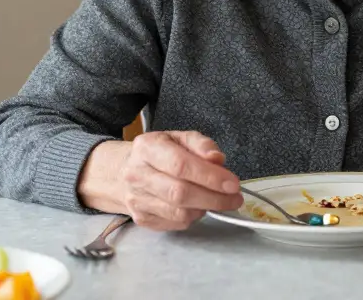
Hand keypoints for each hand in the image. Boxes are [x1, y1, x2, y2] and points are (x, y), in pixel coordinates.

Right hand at [115, 130, 243, 230]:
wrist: (126, 171)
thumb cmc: (160, 153)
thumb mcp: (180, 138)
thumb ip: (202, 145)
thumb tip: (217, 160)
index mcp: (147, 148)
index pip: (180, 165)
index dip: (210, 176)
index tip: (233, 184)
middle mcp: (137, 175)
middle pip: (179, 193)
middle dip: (214, 198)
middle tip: (235, 198)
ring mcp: (136, 200)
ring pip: (178, 213)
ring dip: (205, 208)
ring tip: (217, 200)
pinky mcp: (141, 219)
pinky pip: (175, 224)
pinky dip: (193, 217)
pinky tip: (198, 206)